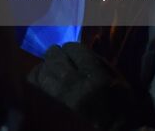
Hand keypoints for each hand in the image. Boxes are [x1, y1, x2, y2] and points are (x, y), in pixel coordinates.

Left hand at [28, 42, 154, 130]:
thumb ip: (100, 61)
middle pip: (54, 56)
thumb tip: (83, 46)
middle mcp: (74, 86)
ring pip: (42, 69)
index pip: (74, 49)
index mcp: (96, 79)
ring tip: (54, 69)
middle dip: (57, 54)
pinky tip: (46, 79)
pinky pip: (35, 84)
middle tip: (61, 58)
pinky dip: (38, 77)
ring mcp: (59, 99)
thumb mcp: (119, 81)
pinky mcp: (49, 107)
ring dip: (47, 65)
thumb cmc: (119, 107)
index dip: (72, 49)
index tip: (73, 52)